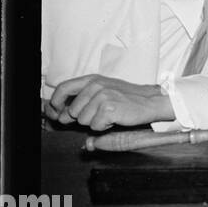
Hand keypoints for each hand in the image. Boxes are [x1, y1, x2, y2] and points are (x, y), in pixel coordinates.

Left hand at [44, 75, 173, 130]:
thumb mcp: (104, 91)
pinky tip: (115, 119)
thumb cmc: (127, 98)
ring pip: (83, 121)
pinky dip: (105, 127)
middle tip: (100, 114)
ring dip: (95, 123)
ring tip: (110, 114)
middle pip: (72, 111)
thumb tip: (60, 116)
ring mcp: (102, 96)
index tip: (57, 113)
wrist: (151, 101)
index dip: (56, 103)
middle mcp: (95, 86)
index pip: (63, 89)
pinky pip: (95, 126)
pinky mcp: (109, 108)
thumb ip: (82, 99)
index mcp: (92, 79)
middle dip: (82, 118)